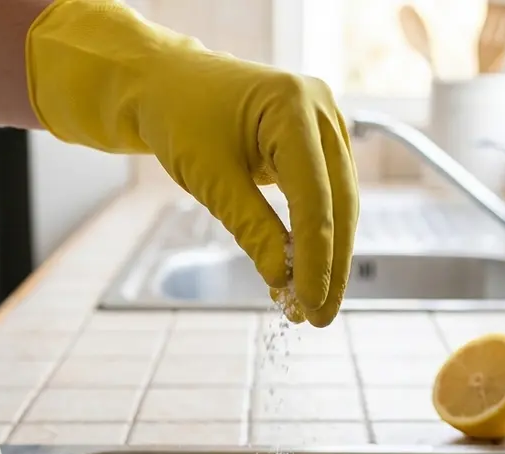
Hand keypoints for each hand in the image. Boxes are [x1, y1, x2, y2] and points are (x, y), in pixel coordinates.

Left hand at [24, 0, 358, 325]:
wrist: (165, 85)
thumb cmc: (179, 116)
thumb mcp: (209, 176)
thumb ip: (251, 227)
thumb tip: (282, 279)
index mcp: (293, 105)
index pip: (315, 197)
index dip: (315, 257)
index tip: (309, 303)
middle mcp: (321, 110)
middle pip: (339, 203)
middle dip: (330, 265)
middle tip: (320, 316)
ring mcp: (325, 124)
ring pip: (339, 204)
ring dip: (327, 257)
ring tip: (311, 306)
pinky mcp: (319, 142)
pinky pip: (326, 196)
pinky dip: (314, 236)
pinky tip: (301, 275)